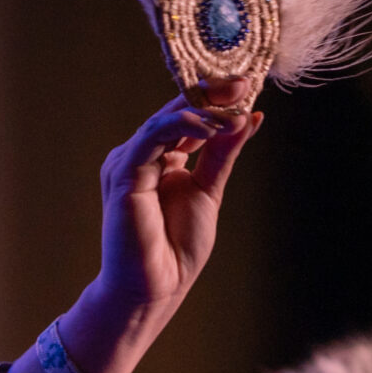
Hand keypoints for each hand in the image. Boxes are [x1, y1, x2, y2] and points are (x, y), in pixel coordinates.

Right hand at [7, 79, 261, 372]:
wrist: (154, 290)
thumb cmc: (175, 250)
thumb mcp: (208, 191)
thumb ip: (222, 153)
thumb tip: (248, 118)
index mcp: (158, 159)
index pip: (186, 118)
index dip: (215, 100)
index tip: (247, 86)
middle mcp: (140, 157)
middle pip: (175, 112)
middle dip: (210, 95)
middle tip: (244, 82)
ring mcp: (128, 164)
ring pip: (163, 120)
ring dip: (200, 109)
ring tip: (232, 106)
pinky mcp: (123, 176)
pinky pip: (152, 139)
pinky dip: (181, 128)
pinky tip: (208, 126)